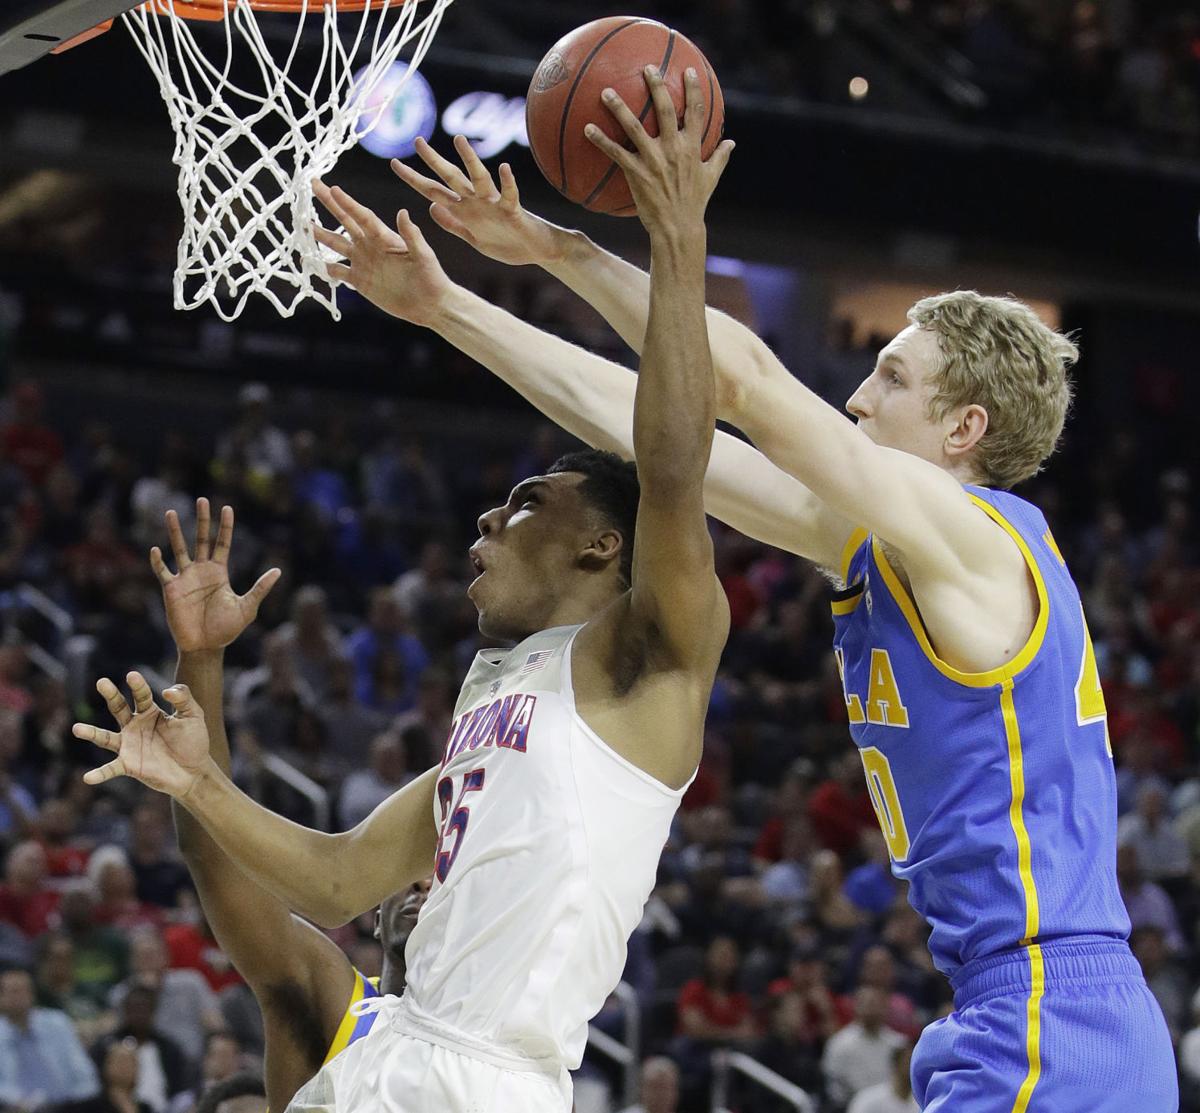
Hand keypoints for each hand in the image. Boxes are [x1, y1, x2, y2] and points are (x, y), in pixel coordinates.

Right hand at [74, 674, 211, 798]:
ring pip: (106, 738)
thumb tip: (167, 690)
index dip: (137, 685)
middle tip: (102, 682)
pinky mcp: (129, 765)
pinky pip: (111, 769)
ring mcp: (129, 746)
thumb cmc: (193, 741)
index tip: (132, 675)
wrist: (194, 771)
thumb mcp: (194, 716)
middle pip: (118, 708)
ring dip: (92, 733)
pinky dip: (99, 774)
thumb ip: (184, 699)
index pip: (141, 695)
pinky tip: (88, 777)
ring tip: (77, 729)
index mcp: (150, 712)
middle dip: (111, 695)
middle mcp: (135, 726)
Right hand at [152, 498, 278, 653]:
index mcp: (219, 572)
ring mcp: (185, 578)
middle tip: (202, 499)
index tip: (227, 507)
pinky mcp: (171, 590)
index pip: (223, 543)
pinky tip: (156, 549)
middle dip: (202, 520)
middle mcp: (201, 571)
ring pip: (179, 549)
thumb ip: (260, 588)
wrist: (206, 647)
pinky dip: (158, 561)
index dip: (225, 526)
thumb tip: (278, 571)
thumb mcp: (247, 607)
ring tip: (170, 512)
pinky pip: (162, 571)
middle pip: (201, 539)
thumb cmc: (226, 629)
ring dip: (175, 531)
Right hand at [312, 180, 452, 326]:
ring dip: (320, 234)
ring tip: (303, 223)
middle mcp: (370, 246)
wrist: (431, 305)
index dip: (347, 203)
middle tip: (313, 185)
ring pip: (337, 245)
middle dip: (329, 203)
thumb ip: (412, 236)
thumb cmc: (432, 278)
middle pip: (345, 221)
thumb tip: (403, 212)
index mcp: (385, 237)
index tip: (333, 188)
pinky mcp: (360, 281)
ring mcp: (363, 263)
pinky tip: (311, 260)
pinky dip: (325, 267)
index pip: (362, 216)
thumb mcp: (423, 256)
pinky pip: (338, 272)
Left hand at [392, 136, 562, 266]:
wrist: (537, 251)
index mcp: (465, 210)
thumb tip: (431, 207)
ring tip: (459, 140)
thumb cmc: (507, 244)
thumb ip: (453, 224)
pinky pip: (510, 195)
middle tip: (417, 140)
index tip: (394, 163)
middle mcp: (477, 202)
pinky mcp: (513, 211)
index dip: (414, 179)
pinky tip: (504, 168)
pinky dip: (508, 182)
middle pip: (450, 178)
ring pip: (479, 179)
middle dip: (433, 161)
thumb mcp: (472, 238)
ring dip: (469, 160)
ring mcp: (494, 205)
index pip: (434, 191)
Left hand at [586, 66, 733, 235]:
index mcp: (693, 148)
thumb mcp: (711, 179)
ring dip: (619, 108)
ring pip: (635, 127)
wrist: (678, 228)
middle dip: (657, 86)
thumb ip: (720, 158)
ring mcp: (654, 160)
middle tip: (647, 68)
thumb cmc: (694, 204)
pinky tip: (587, 129)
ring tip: (606, 92)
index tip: (689, 70)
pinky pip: (616, 153)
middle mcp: (674, 149)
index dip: (694, 89)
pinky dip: (601, 140)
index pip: (696, 112)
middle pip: (665, 110)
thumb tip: (732, 143)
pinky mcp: (637, 174)